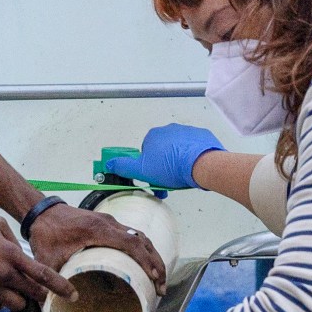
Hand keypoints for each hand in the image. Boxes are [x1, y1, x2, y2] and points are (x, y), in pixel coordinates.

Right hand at [0, 215, 71, 311]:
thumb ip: (13, 240)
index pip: (43, 275)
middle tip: (37, 295)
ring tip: (4, 288)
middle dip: (37, 296)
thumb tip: (21, 253)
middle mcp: (4, 273)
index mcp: (12, 255)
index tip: (72, 295)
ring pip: (14, 305)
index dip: (60, 287)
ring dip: (14, 299)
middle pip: (32, 295)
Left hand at [25, 201, 166, 285]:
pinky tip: (146, 265)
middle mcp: (108, 223)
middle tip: (161, 287)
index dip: (145, 259)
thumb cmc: (45, 234)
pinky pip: (133, 235)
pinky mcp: (109, 224)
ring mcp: (110, 222)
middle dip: (156, 263)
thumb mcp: (47, 260)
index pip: (130, 242)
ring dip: (152, 257)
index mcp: (97, 230)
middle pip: (142, 240)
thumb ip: (51, 283)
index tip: (154, 277)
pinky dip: (143, 250)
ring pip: (140, 237)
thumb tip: (55, 307)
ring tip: (158, 280)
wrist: (41, 213)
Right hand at [99, 123, 223, 190]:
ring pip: (178, 149)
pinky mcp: (202, 135)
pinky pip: (194, 147)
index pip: (146, 151)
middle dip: (164, 166)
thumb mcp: (142, 170)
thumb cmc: (170, 167)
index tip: (154, 178)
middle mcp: (169, 129)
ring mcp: (187, 131)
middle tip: (169, 182)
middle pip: (162, 150)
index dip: (149, 166)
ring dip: (178, 161)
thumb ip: (123, 166)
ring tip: (183, 177)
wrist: (202, 164)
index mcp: (153, 135)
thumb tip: (108, 163)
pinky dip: (193, 156)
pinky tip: (195, 168)